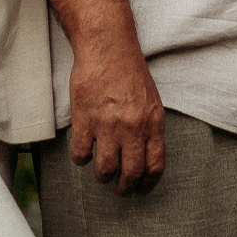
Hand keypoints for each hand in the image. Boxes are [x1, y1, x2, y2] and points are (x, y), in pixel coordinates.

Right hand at [67, 40, 165, 192]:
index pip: (155, 166)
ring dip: (102, 176)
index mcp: (153, 122)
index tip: (141, 189)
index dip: (147, 184)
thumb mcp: (151, 100)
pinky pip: (81, 154)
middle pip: (131, 173)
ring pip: (105, 170)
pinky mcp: (85, 120)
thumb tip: (145, 156)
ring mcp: (108, 125)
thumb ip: (150, 128)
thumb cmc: (129, 71)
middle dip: (124, 188)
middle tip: (119, 189)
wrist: (107, 47)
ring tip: (101, 172)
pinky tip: (83, 152)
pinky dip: (81, 159)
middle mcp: (133, 127)